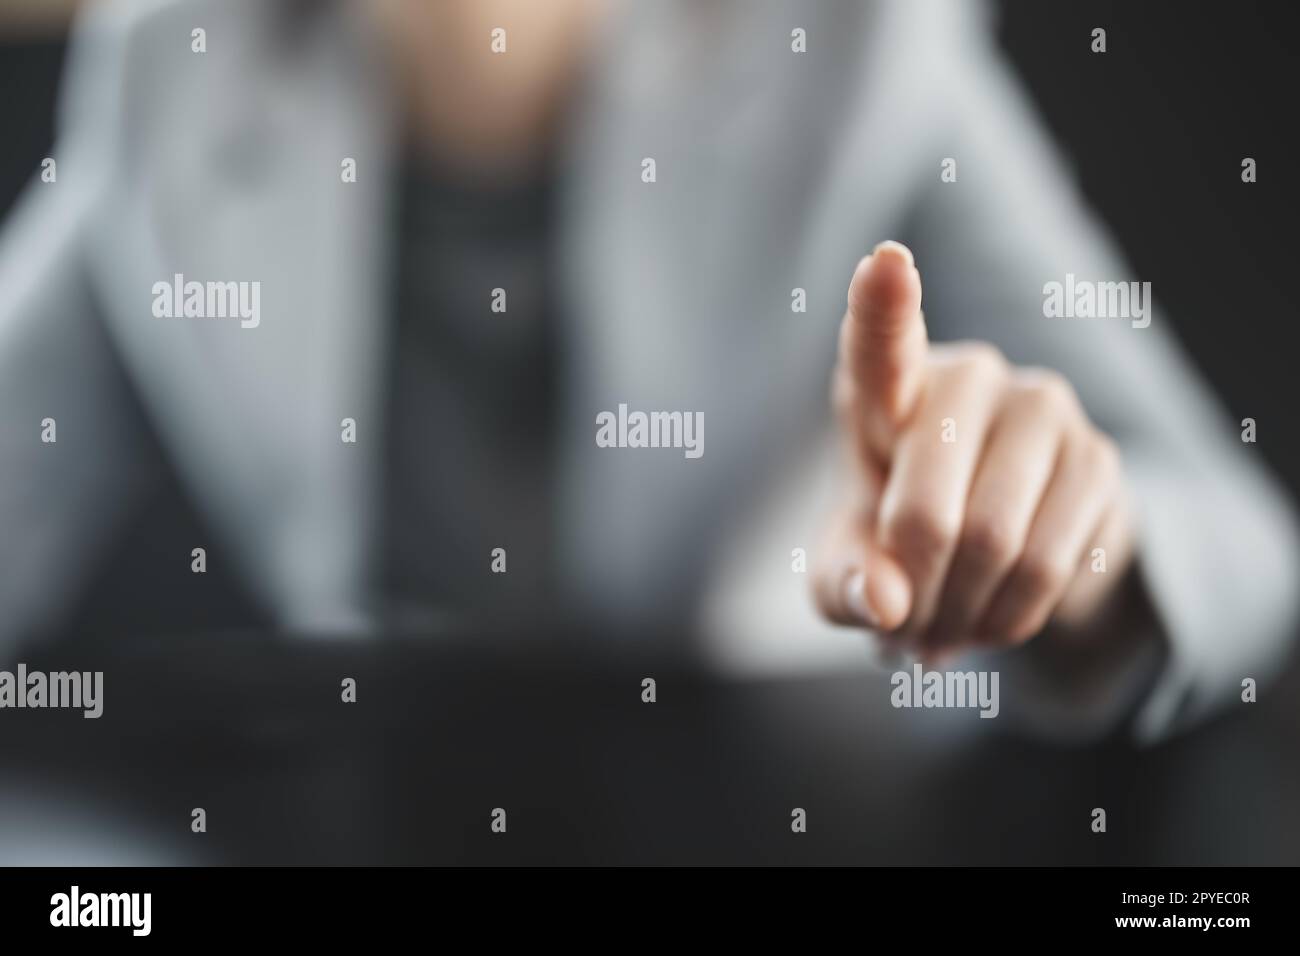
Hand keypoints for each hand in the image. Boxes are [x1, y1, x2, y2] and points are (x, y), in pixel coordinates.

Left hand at [812, 241, 1135, 660]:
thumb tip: (886, 602)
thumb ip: (844, 583)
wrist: (996, 549)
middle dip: (910, 595)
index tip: (885, 263)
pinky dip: (1007, 620)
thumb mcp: (846, 568)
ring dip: (958, 616)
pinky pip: (1049, 567)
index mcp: (884, 387)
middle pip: (926, 511)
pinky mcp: (1098, 456)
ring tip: (939, 631)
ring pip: (994, 546)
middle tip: (899, 633)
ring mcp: (1041, 407)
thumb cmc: (893, 538)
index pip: (880, 339)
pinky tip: (988, 621)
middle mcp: (967, 376)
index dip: (882, 305)